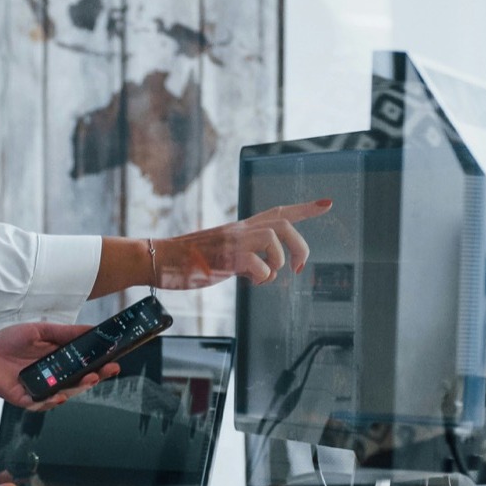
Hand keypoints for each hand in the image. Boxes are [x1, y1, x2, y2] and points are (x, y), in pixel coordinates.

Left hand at [0, 321, 120, 409]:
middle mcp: (53, 378)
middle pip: (80, 382)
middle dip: (96, 376)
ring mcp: (41, 390)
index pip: (85, 366)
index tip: (114, 360)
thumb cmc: (9, 341)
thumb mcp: (40, 331)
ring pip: (65, 393)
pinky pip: (42, 403)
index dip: (101, 364)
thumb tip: (91, 329)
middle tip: (108, 370)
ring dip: (78, 387)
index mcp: (59, 362)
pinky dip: (51, 400)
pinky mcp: (26, 399)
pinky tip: (60, 394)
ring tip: (89, 378)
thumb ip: (65, 332)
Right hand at [155, 199, 333, 288]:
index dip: (305, 209)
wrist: (158, 257)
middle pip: (283, 224)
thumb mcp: (221, 254)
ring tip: (266, 276)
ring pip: (273, 238)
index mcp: (239, 228)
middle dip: (300, 245)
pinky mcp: (226, 257)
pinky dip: (263, 277)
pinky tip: (251, 281)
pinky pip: (258, 265)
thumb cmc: (185, 260)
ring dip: (278, 261)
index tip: (328, 204)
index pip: (278, 212)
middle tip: (298, 267)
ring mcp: (232, 241)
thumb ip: (244, 256)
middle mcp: (238, 230)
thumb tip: (262, 270)